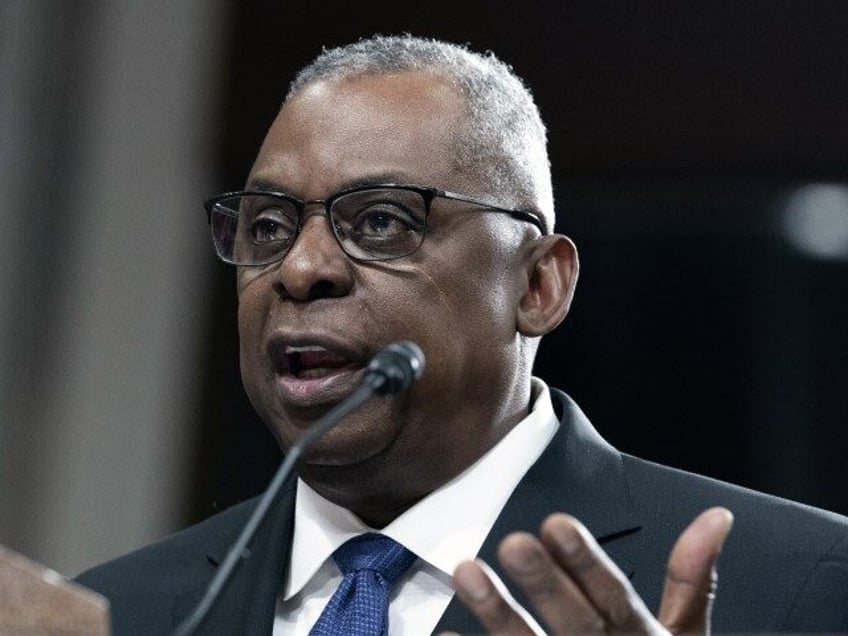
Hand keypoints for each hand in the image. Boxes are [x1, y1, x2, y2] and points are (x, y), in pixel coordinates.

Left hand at [448, 507, 732, 634]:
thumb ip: (692, 578)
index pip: (614, 597)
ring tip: (466, 572)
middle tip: (514, 543)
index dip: (587, 564)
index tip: (556, 524)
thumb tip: (714, 518)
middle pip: (574, 623)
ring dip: (497, 614)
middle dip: (545, 584)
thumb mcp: (686, 635)